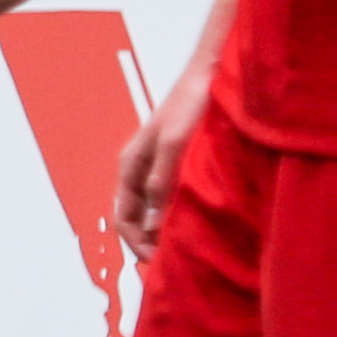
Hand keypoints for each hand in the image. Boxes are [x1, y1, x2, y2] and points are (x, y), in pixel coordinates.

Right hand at [113, 71, 210, 266]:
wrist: (211, 73)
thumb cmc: (193, 103)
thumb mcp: (176, 142)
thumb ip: (162, 178)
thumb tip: (154, 218)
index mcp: (131, 164)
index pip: (124, 217)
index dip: (137, 243)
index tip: (157, 262)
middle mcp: (140, 166)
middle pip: (136, 216)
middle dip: (148, 242)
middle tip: (172, 264)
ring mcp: (157, 163)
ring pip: (152, 208)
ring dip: (162, 230)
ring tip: (183, 248)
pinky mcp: (176, 160)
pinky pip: (168, 196)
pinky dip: (175, 214)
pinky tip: (195, 220)